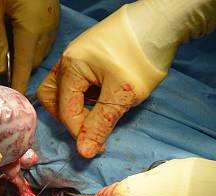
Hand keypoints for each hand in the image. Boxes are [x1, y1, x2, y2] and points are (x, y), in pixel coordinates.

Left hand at [0, 0, 59, 92]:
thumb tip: (0, 70)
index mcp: (30, 31)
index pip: (24, 68)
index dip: (19, 86)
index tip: (15, 102)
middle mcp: (46, 31)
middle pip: (34, 62)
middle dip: (21, 71)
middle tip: (3, 75)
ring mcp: (52, 23)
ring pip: (41, 51)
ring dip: (28, 58)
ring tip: (11, 57)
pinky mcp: (54, 15)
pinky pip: (46, 40)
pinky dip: (34, 47)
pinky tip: (21, 39)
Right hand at [37, 0, 215, 157]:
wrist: (162, 22)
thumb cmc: (141, 57)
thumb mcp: (122, 94)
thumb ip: (100, 124)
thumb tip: (83, 153)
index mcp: (70, 67)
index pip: (66, 110)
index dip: (81, 132)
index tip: (100, 146)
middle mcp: (66, 60)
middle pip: (52, 98)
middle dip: (68, 118)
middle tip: (91, 129)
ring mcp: (76, 56)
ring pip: (62, 89)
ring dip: (74, 107)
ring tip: (96, 115)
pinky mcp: (88, 55)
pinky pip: (75, 81)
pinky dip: (83, 96)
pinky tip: (103, 99)